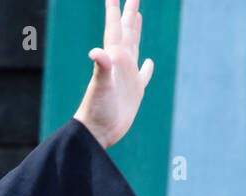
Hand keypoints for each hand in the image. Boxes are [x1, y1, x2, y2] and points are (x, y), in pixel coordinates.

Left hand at [73, 0, 154, 148]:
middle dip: (128, 13)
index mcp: (113, 59)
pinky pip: (143, 75)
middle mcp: (120, 64)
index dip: (114, 10)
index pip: (114, 28)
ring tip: (137, 17)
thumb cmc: (97, 111)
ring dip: (135, 31)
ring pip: (133, 47)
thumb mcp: (100, 88)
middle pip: (125, 32)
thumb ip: (101, 68)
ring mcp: (127, 77)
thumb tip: (96, 51)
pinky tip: (149, 61)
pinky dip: (147, 67)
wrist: (97, 133)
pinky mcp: (134, 91)